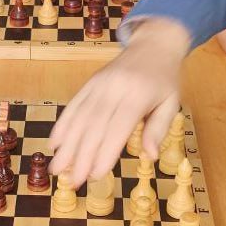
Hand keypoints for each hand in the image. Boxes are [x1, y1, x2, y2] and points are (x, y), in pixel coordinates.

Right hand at [49, 18, 190, 185]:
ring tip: (57, 169)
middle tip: (73, 181)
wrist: (153, 44)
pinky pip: (74, 105)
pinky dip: (62, 125)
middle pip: (94, 126)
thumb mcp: (171, 103)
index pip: (118, 128)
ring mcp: (99, 84)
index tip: (95, 175)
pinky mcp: (90, 82)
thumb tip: (149, 157)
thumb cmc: (164, 80)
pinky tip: (54, 144)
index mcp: (138, 95)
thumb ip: (158, 129)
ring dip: (67, 145)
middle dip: (82, 156)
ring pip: (80, 117)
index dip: (105, 153)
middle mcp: (115, 88)